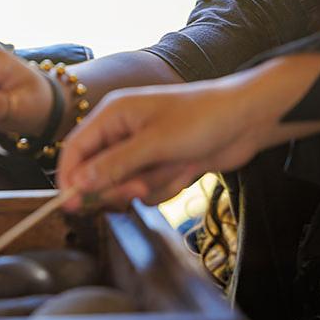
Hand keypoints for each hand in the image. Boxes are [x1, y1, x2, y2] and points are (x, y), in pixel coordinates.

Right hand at [56, 81, 260, 209]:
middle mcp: (121, 132)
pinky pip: (147, 189)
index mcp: (112, 115)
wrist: (249, 119)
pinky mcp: (159, 165)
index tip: (71, 203)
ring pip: (124, 185)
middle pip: (96, 172)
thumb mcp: (155, 143)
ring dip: (150, 186)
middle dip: (118, 185)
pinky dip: (166, 187)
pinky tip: (187, 170)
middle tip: (138, 189)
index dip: (70, 176)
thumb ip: (114, 164)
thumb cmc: (202, 119)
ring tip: (177, 168)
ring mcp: (141, 150)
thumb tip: (78, 183)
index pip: (75, 149)